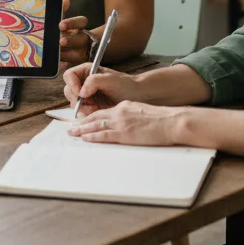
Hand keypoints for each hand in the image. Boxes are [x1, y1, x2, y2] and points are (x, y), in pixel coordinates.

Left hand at [58, 0, 88, 70]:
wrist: (64, 47)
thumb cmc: (62, 31)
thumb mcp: (62, 22)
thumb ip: (62, 11)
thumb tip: (65, 0)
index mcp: (78, 27)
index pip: (81, 22)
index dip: (73, 23)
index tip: (61, 25)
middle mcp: (82, 39)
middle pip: (82, 39)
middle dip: (71, 40)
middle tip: (60, 41)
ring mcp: (81, 52)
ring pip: (79, 54)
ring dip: (68, 54)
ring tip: (58, 54)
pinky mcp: (75, 63)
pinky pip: (71, 65)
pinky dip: (65, 65)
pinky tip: (59, 65)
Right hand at [63, 63, 142, 116]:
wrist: (136, 96)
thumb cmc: (126, 84)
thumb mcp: (110, 80)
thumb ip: (94, 81)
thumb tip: (81, 91)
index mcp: (87, 71)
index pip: (69, 76)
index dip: (72, 84)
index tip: (81, 93)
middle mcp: (84, 82)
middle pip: (69, 90)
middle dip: (77, 99)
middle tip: (89, 104)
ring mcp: (87, 95)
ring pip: (74, 103)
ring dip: (83, 108)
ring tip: (96, 108)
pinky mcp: (90, 105)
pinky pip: (82, 111)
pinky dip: (87, 113)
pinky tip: (97, 111)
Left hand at [68, 101, 186, 146]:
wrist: (172, 121)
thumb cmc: (162, 119)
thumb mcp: (143, 113)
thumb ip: (132, 117)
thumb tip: (128, 124)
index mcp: (124, 107)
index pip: (103, 111)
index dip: (91, 116)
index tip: (82, 120)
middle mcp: (120, 112)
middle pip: (96, 117)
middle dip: (82, 122)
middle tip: (71, 127)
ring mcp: (121, 122)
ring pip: (96, 125)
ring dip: (83, 129)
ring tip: (73, 133)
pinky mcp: (125, 133)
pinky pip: (104, 134)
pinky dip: (93, 136)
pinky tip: (85, 137)